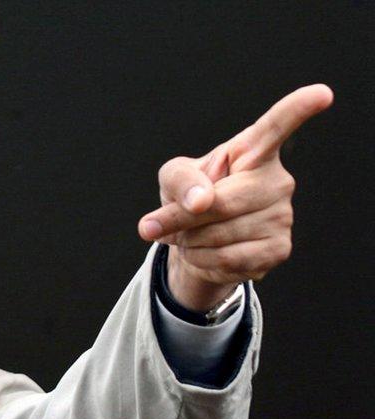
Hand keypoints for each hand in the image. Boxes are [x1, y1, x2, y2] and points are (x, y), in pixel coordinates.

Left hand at [137, 84, 333, 310]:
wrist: (197, 242)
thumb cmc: (191, 198)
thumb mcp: (173, 179)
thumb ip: (179, 180)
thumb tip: (200, 201)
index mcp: (252, 151)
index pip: (276, 128)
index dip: (297, 110)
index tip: (321, 94)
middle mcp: (277, 180)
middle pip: (219, 203)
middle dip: (181, 218)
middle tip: (161, 222)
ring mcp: (283, 215)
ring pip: (219, 236)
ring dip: (189, 241)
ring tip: (192, 235)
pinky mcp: (280, 248)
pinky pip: (228, 260)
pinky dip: (201, 260)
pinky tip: (204, 252)